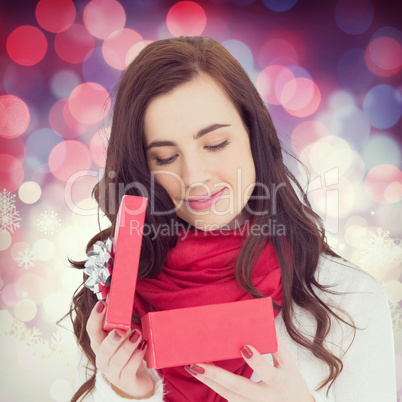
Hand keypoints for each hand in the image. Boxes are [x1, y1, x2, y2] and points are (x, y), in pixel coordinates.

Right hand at [86, 301, 154, 398]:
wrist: (136, 381)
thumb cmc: (128, 353)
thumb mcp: (124, 336)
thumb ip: (121, 322)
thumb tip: (123, 300)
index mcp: (100, 345)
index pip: (92, 331)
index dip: (95, 317)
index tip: (103, 304)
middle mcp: (103, 359)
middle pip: (102, 350)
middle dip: (111, 339)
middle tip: (121, 330)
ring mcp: (113, 373)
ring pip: (116, 360)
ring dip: (127, 347)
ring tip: (138, 335)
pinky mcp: (125, 381)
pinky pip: (128, 370)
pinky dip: (136, 357)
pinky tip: (143, 347)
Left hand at [184, 332, 314, 401]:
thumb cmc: (292, 384)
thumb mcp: (290, 364)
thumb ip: (278, 344)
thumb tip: (267, 321)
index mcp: (280, 382)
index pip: (267, 372)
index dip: (256, 361)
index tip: (244, 347)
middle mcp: (265, 398)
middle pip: (239, 388)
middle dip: (217, 376)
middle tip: (197, 364)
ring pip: (228, 395)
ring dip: (209, 381)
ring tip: (192, 366)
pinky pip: (227, 397)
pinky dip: (214, 385)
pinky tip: (201, 373)